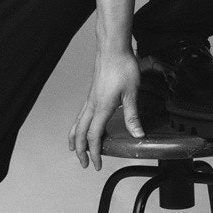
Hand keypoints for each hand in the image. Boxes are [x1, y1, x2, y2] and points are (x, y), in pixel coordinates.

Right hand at [68, 48, 143, 170]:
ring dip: (76, 138)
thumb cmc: (122, 66)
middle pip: (80, 132)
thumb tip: (137, 134)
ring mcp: (90, 97)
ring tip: (75, 148)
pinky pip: (82, 113)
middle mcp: (92, 104)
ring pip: (78, 122)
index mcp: (102, 107)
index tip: (97, 164)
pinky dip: (79, 124)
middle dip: (80, 150)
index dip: (95, 152)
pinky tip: (85, 124)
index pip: (93, 136)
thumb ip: (132, 115)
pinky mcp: (92, 91)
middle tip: (84, 163)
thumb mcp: (132, 92)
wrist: (113, 47)